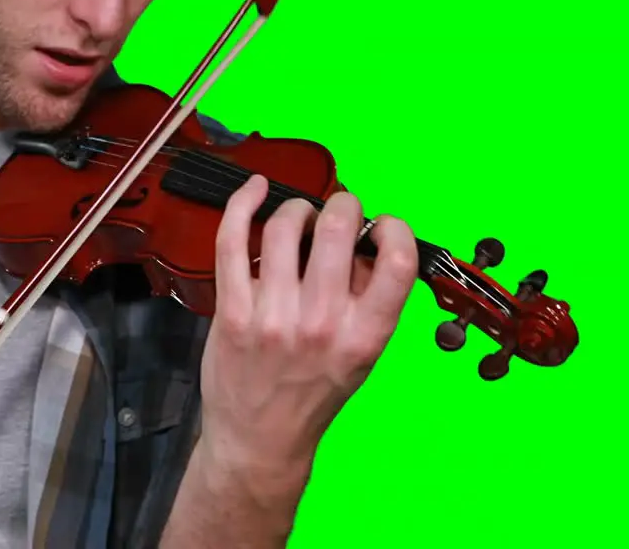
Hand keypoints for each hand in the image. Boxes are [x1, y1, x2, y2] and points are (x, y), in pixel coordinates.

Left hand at [197, 175, 418, 490]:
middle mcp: (321, 323)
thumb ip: (368, 298)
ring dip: (295, 209)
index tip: (380, 224)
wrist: (260, 439)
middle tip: (337, 211)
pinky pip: (233, 241)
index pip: (397, 260)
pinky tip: (255, 189)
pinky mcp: (231, 312)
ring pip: (284, 227)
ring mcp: (272, 316)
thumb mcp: (362, 354)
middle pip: (336, 228)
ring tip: (298, 218)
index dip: (391, 226)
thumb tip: (363, 239)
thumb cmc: (313, 393)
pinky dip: (243, 204)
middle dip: (341, 205)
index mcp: (365, 335)